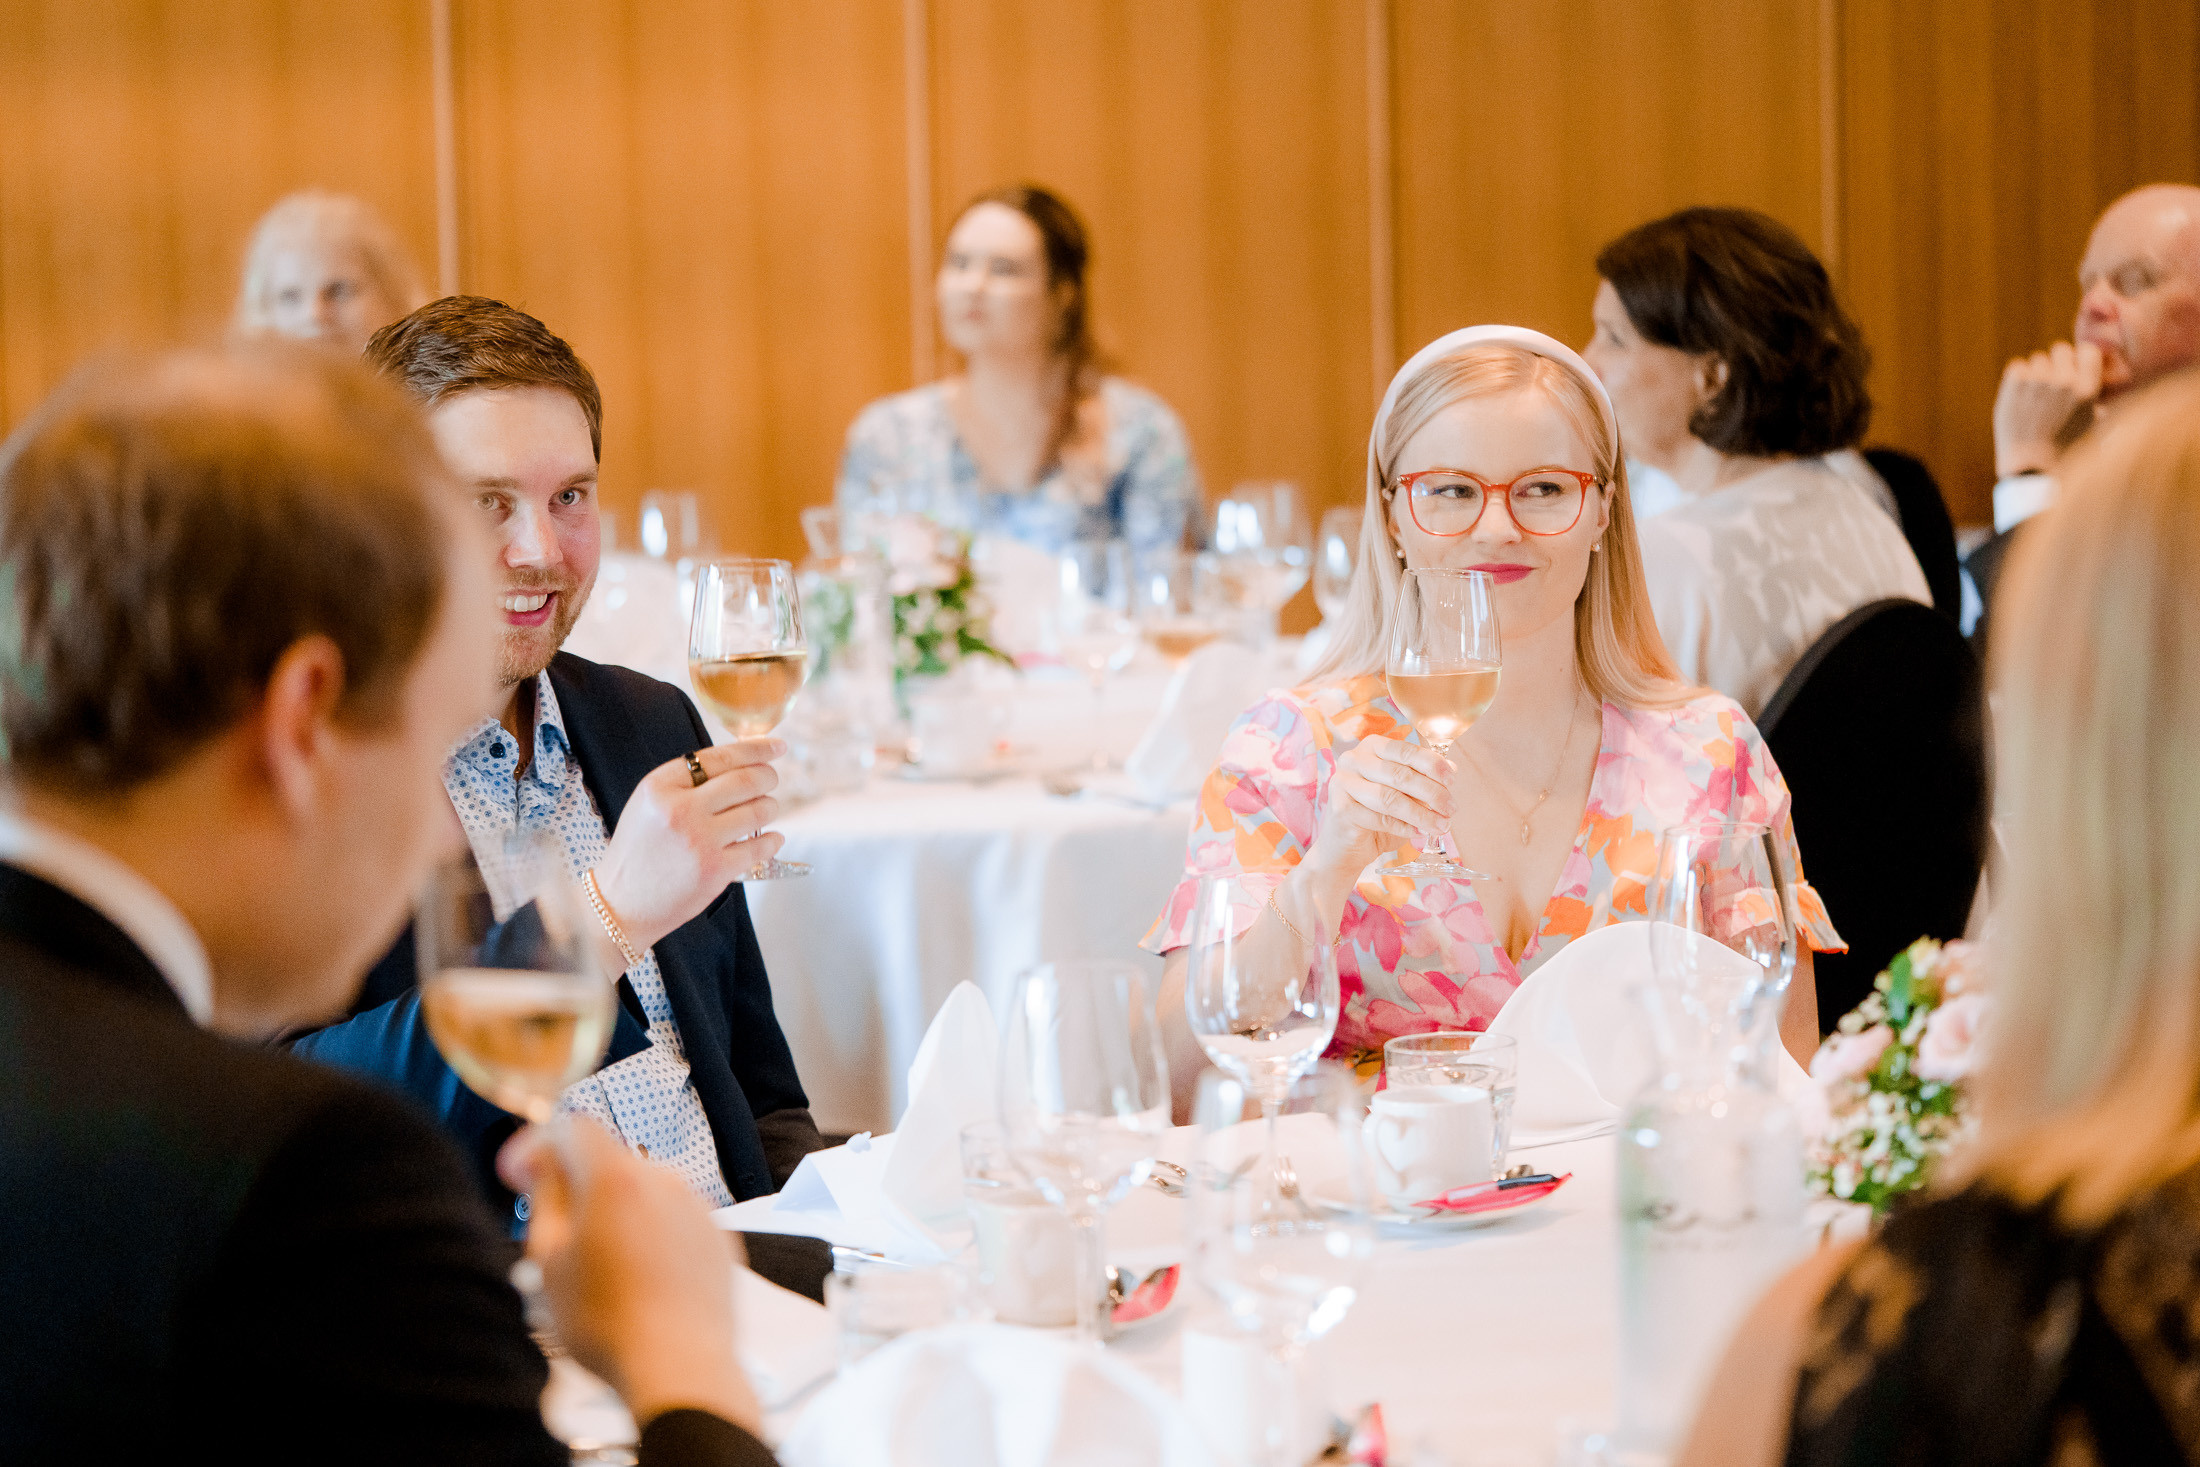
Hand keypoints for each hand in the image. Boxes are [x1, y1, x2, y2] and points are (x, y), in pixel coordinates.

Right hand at [499, 1118, 760, 1433]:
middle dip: (577, 1189)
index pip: (572, 1128)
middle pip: (608, 1163)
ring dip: (616, 1216)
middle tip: (555, 1237)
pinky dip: (652, 1238)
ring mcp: (697, 1208)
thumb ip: (545, 1196)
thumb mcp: (549, 1259)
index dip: (537, 1146)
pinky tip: (638, 1282)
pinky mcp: (718, 1238)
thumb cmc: (607, 1323)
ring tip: (601, 1272)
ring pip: (643, 1194)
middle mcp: (663, 1180)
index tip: (518, 1176)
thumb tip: (542, 1163)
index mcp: (615, 1178)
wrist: (679, 1367)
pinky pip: (674, 1221)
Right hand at [592, 738, 785, 955]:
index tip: (776, 746)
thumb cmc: (639, 850)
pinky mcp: (716, 870)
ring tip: (766, 808)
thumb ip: (686, 782)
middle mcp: (680, 810)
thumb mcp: (649, 804)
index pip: (718, 757)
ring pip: (759, 811)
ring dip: (770, 806)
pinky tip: (771, 838)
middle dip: (768, 776)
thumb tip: (740, 762)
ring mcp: (700, 841)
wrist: (622, 903)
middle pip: (746, 780)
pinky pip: (760, 846)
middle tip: (771, 779)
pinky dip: (772, 840)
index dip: (755, 748)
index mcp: (659, 787)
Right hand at [1304, 733, 1453, 881]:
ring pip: (1390, 798)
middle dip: (1431, 793)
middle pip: (1400, 774)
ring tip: (1441, 826)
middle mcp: (1353, 759)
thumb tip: (1452, 767)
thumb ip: (1422, 779)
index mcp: (1371, 747)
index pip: (1406, 750)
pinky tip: (1417, 834)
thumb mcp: (1404, 795)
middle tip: (1451, 809)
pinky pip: (1379, 818)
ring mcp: (1343, 783)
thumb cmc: (1376, 816)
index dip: (1432, 764)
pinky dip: (1403, 827)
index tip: (1452, 781)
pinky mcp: (1340, 809)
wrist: (1344, 847)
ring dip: (1421, 814)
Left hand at [1993, 340, 2101, 477]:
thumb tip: (2116, 376)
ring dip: (2036, 373)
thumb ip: (2101, 397)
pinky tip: (2020, 396)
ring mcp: (2037, 383)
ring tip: (2035, 398)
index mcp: (2088, 389)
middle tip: (2052, 384)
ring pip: (2037, 359)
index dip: (2079, 358)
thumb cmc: (2065, 449)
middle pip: (2060, 349)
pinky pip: (2017, 366)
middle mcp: (2064, 382)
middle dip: (2057, 363)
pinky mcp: (2013, 388)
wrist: (2031, 468)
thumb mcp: (2094, 423)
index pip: (2088, 350)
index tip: (2074, 369)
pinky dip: (2017, 377)